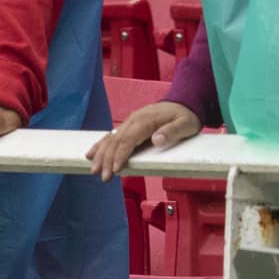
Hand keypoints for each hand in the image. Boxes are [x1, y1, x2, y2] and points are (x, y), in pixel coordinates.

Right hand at [86, 101, 200, 181]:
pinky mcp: (129, 127)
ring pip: (110, 139)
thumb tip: (156, 139)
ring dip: (100, 154)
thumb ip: (172, 131)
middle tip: (102, 176)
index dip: (120, 155)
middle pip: (116, 141)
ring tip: (93, 169)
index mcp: (145, 120)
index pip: (129, 139)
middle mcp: (134, 120)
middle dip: (106, 159)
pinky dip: (100, 145)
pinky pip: (112, 136)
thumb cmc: (185, 116)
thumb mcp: (186, 124)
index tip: (115, 169)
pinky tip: (92, 154)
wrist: (183, 102)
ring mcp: (130, 123)